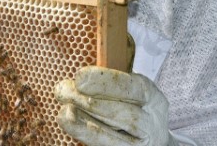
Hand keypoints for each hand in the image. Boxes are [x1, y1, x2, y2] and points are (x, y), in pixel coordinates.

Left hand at [55, 66, 177, 145]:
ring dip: (85, 123)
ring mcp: (145, 143)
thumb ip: (105, 83)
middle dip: (89, 102)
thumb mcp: (126, 88)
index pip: (133, 88)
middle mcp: (153, 123)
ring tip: (64, 111)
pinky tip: (71, 125)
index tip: (78, 77)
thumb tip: (75, 83)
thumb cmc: (130, 103)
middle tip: (63, 91)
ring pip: (117, 136)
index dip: (105, 82)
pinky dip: (88, 136)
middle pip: (124, 114)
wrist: (150, 136)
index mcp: (153, 98)